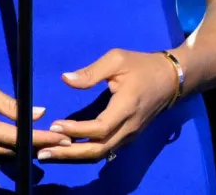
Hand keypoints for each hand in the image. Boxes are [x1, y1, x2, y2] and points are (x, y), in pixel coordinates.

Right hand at [0, 71, 69, 160]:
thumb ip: (9, 103)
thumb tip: (39, 113)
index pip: (19, 138)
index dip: (43, 139)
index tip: (64, 138)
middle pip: (14, 153)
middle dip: (36, 146)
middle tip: (58, 138)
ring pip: (3, 159)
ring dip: (21, 151)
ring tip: (40, 141)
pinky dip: (4, 152)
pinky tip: (12, 143)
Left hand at [39, 49, 179, 161]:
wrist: (172, 79)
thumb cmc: (141, 66)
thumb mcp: (116, 60)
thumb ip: (91, 72)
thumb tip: (65, 79)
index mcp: (126, 107)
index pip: (100, 128)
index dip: (77, 130)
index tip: (55, 125)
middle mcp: (129, 127)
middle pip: (99, 149)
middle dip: (70, 153)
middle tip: (44, 151)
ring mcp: (130, 134)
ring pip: (102, 152)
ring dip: (76, 155)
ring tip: (51, 152)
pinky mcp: (129, 135)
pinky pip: (107, 148)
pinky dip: (87, 151)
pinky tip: (70, 148)